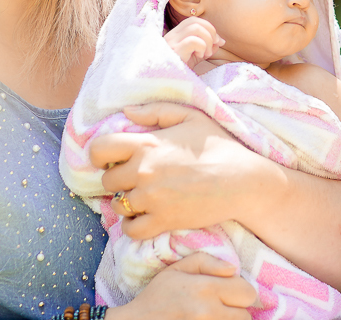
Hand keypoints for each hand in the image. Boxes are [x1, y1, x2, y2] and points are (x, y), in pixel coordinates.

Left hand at [90, 102, 261, 238]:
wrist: (242, 180)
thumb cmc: (218, 145)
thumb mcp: (191, 116)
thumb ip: (156, 111)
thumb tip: (127, 112)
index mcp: (146, 144)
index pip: (98, 149)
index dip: (100, 154)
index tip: (110, 158)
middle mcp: (143, 172)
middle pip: (107, 180)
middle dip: (117, 178)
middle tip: (135, 177)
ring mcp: (151, 199)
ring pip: (117, 205)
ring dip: (126, 202)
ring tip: (143, 197)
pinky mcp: (162, 221)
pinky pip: (131, 229)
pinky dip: (133, 225)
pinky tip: (146, 216)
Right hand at [111, 252, 255, 319]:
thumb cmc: (157, 295)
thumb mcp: (176, 269)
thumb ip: (206, 262)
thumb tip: (233, 269)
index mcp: (205, 289)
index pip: (248, 292)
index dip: (240, 290)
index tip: (227, 291)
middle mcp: (209, 312)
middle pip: (246, 315)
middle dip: (236, 309)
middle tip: (219, 306)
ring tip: (212, 315)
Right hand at [163, 17, 223, 67]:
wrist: (170, 85)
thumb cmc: (181, 70)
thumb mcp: (196, 57)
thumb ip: (207, 47)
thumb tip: (220, 41)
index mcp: (175, 35)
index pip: (193, 20)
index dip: (209, 27)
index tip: (218, 41)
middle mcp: (172, 36)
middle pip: (195, 21)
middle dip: (211, 32)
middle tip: (214, 47)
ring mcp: (172, 42)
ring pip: (195, 28)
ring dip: (207, 40)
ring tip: (206, 54)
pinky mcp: (174, 51)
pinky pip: (193, 40)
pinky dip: (202, 47)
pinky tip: (200, 56)